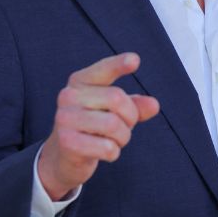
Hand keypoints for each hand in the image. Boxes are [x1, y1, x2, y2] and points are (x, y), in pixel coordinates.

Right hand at [37, 52, 159, 199]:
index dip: (119, 64)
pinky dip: (113, 153)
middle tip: (124, 128)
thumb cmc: (93, 128)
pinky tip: (104, 152)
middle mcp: (69, 95)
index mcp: (80, 81)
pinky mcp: (67, 142)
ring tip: (114, 141)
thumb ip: (134, 106)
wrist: (63, 157)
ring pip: (114, 125)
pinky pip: (107, 148)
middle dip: (130, 118)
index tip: (135, 60)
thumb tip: (154, 105)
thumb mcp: (114, 112)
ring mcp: (65, 118)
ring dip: (123, 138)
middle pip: (117, 99)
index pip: (103, 70)